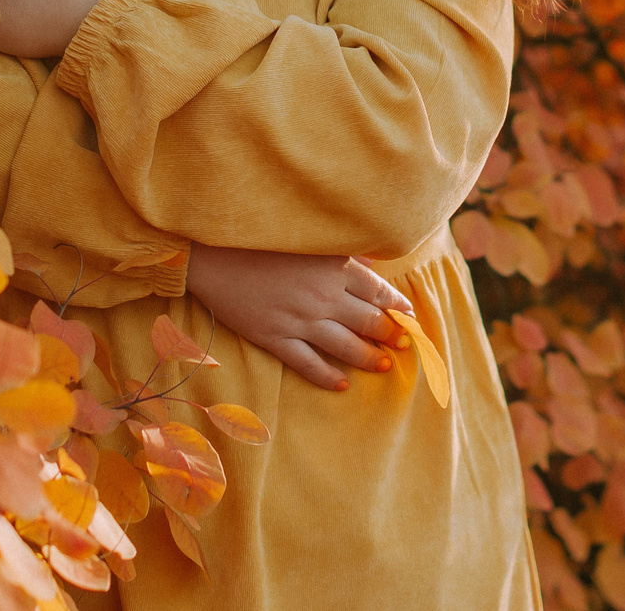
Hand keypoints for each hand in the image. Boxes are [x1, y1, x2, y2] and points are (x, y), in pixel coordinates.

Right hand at [183, 245, 415, 391]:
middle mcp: (323, 297)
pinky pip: (307, 364)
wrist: (214, 255)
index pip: (379, 292)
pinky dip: (327, 376)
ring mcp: (299, 320)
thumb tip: (372, 265)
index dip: (398, 307)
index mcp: (334, 268)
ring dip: (369, 358)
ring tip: (384, 366)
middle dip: (390, 335)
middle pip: (368, 321)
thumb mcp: (310, 240)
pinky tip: (342, 384)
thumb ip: (343, 254)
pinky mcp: (275, 338)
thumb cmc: (263, 240)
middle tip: (403, 343)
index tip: (409, 316)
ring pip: (345, 346)